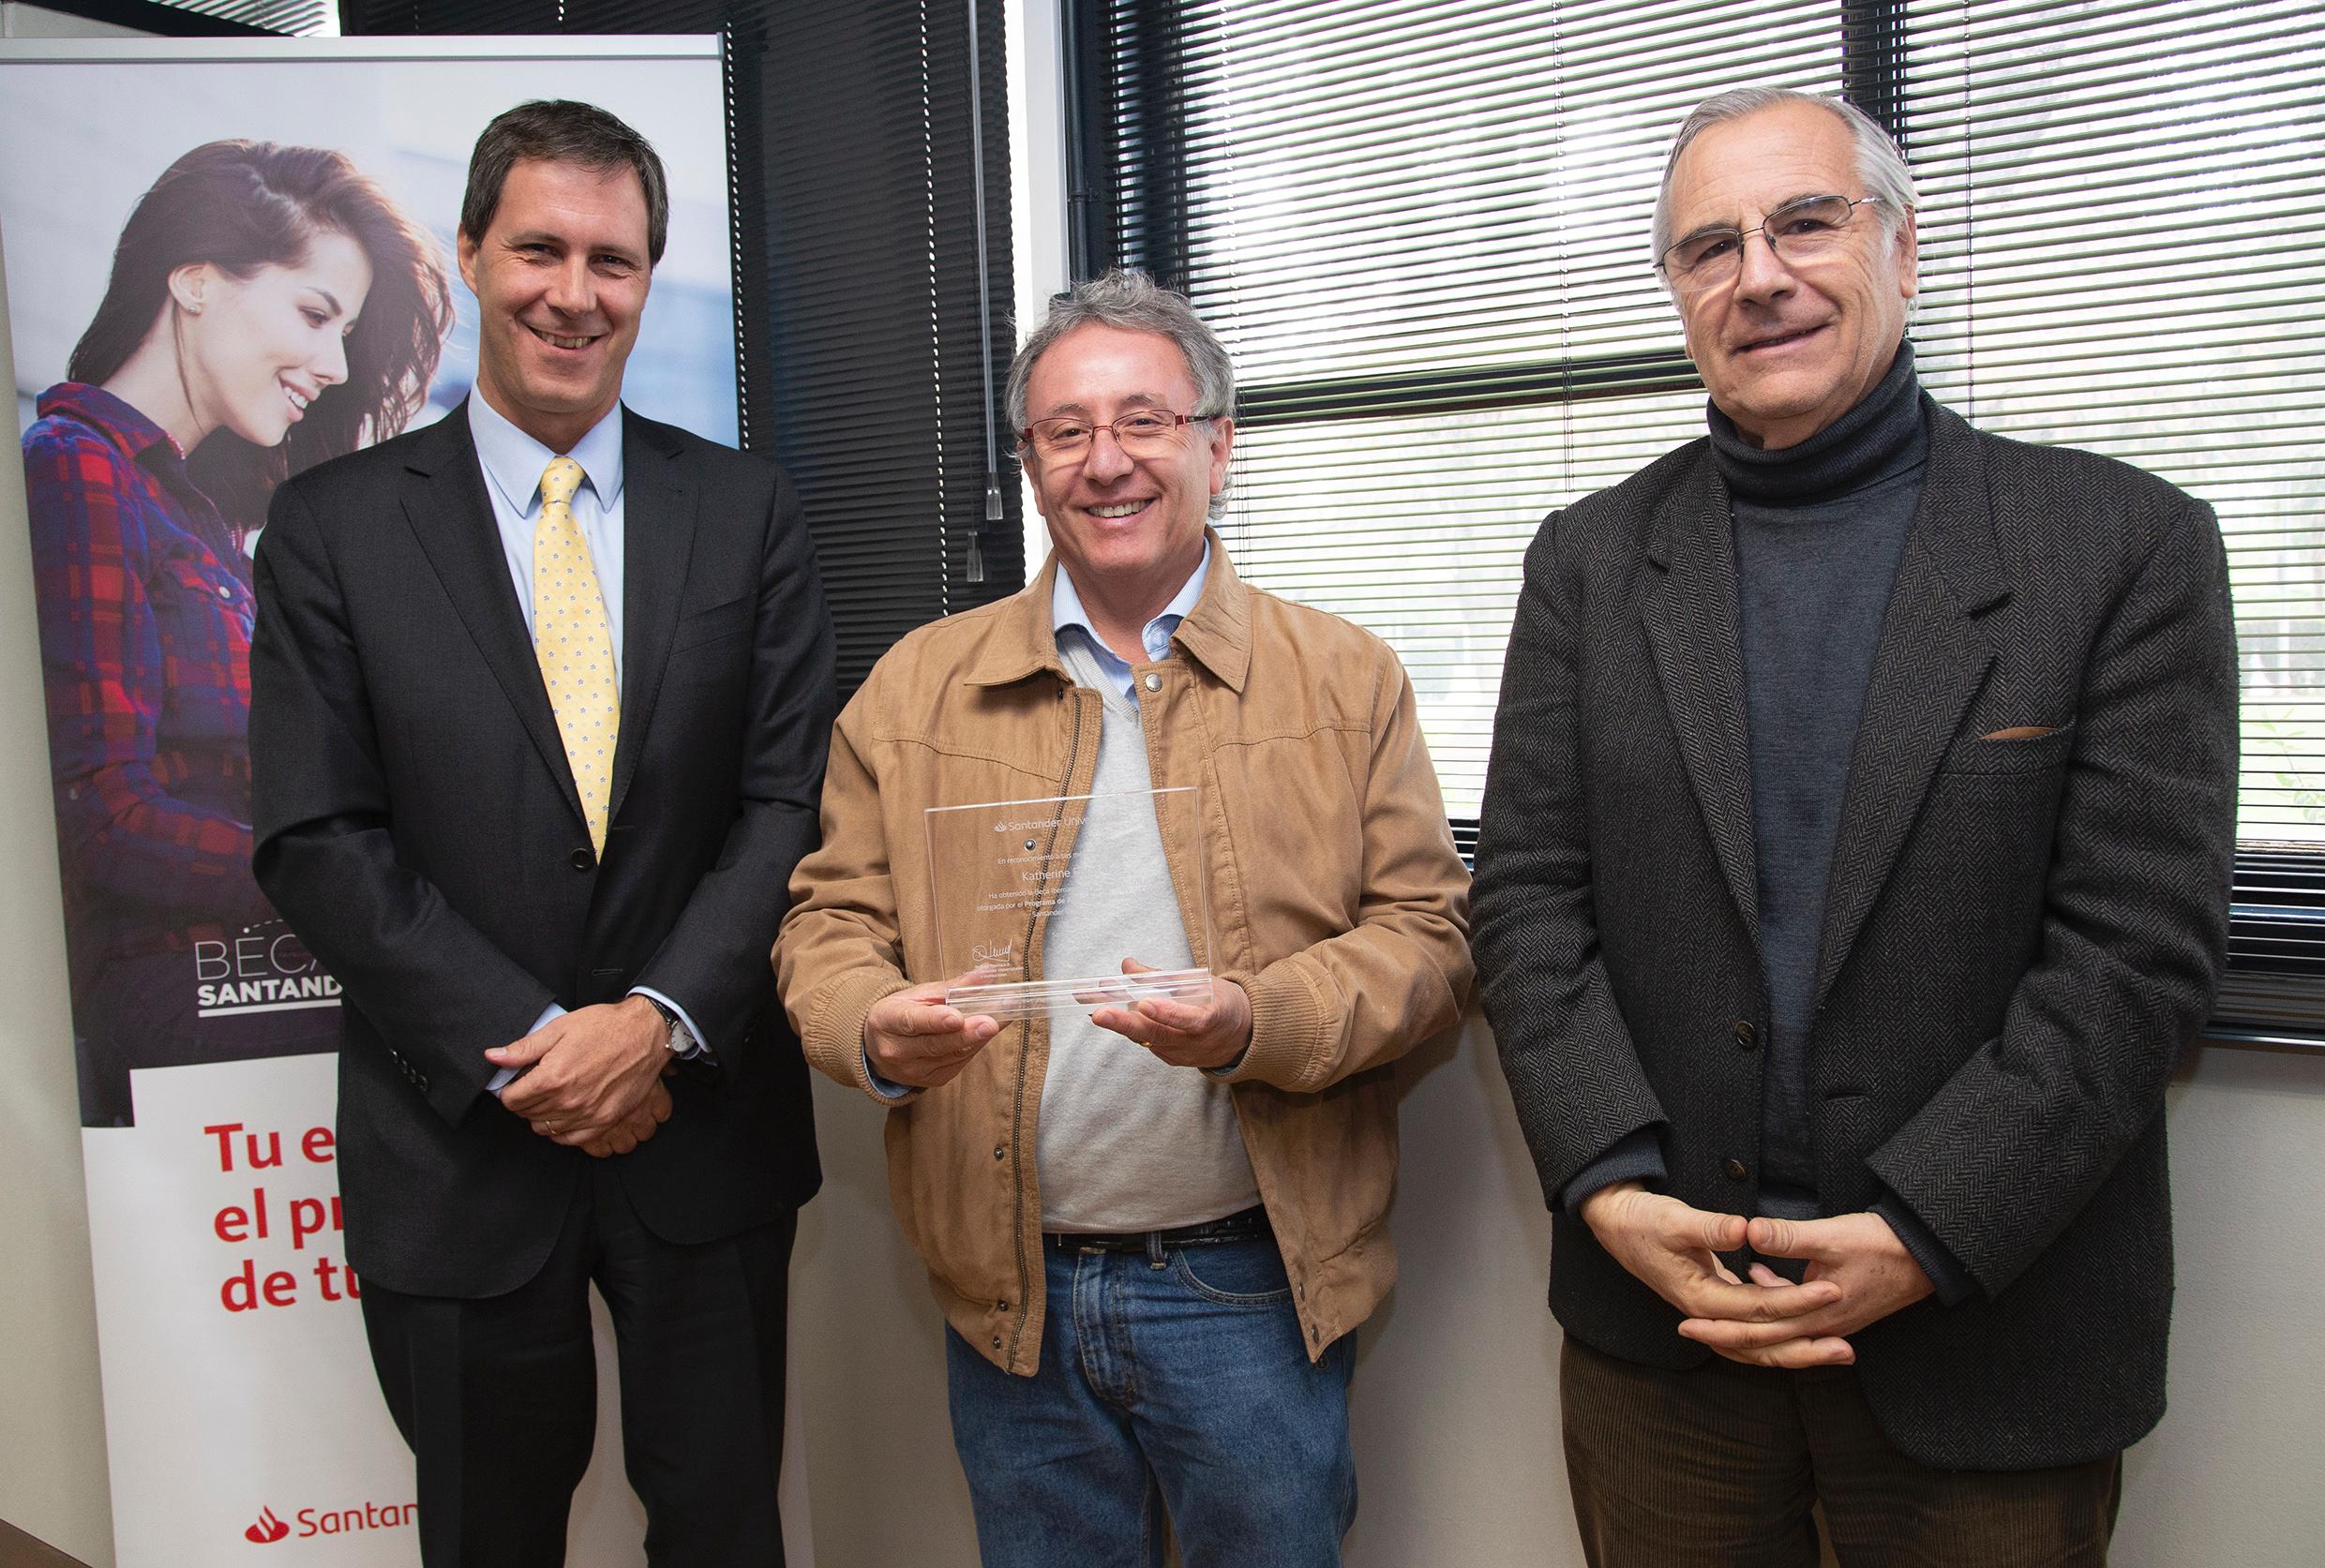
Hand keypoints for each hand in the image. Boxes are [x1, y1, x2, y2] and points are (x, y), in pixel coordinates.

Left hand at [492, 996, 667, 1145]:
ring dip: (540, 1115)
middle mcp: (568, 1100)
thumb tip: (494, 1057)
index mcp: (553, 1077)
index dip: (508, 1089)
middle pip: (526, 1115)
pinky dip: (560, 1130)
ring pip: (544, 1128)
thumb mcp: (559, 1028)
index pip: (511, 1100)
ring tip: (550, 1096)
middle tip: (534, 1084)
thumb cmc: (605, 1027)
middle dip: (524, 1100)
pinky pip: (569, 1139)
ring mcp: (587, 1114)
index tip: (515, 1082)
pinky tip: (564, 1112)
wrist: (645, 1034)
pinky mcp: (604, 1121)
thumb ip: (523, 1048)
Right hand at [864, 972, 1001, 1088]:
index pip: (911, 1021)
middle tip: (990, 1023)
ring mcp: (912, 1070)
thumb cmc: (902, 1013)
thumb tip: (987, 973)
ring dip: (978, 1039)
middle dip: (966, 1034)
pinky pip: (958, 1063)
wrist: (882, 1045)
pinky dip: (975, 1047)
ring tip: (999, 1022)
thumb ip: (953, 986)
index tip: (957, 1017)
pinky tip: (985, 1034)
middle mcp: (895, 1050)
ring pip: (952, 1055)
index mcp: (886, 1021)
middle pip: (935, 1044)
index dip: (935, 1021)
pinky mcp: (931, 1080)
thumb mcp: (918, 994)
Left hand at [1085, 959, 1251, 1069]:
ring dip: (1122, 1024)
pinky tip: (1119, 1015)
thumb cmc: (1221, 1002)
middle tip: (1100, 1014)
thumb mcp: (1202, 983)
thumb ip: (1163, 976)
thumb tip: (1128, 965)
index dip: (1167, 1013)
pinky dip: (1134, 1028)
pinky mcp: (1173, 1060)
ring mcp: (1183, 1055)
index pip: (1189, 1020)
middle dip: (1125, 1024)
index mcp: (1212, 1020)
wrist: (1243, 1036)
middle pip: (1159, 1035)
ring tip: (1097, 1007)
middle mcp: (1197, 1043)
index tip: (1145, 1003)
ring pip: (1149, 1039)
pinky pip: (1150, 1042)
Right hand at [1579, 1182, 1841, 1348]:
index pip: (1758, 1308)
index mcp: (1700, 1298)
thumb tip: (1747, 1228)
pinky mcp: (1714, 1303)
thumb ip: (1711, 1227)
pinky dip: (1777, 1335)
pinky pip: (1751, 1331)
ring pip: (1758, 1346)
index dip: (1797, 1302)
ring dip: (1796, 1349)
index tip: (1832, 1291)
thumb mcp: (1675, 1219)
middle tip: (1847, 1350)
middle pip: (1762, 1346)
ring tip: (1834, 1351)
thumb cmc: (1643, 1221)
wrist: (1615, 1224)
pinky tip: (1802, 1325)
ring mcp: (1710, 1313)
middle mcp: (1706, 1315)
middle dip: (1805, 1348)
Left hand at [1673, 1211, 1933, 1368]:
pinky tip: (1760, 1273)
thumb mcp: (1832, 1236)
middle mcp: (1823, 1327)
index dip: (1720, 1328)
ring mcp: (1833, 1321)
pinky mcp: (1839, 1308)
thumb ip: (1788, 1237)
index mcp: (1816, 1316)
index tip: (1686, 1324)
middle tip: (1687, 1329)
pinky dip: (1774, 1301)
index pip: (1757, 1332)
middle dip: (1726, 1334)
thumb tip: (1747, 1231)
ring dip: (1749, 1320)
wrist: (1929, 1255)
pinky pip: (1797, 1315)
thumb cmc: (1883, 1245)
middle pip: (1764, 1340)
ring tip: (1717, 1311)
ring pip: (1779, 1329)